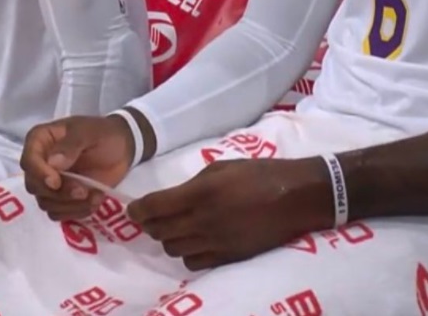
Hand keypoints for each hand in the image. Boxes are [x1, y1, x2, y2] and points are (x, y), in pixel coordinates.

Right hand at [21, 115, 133, 220]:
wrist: (122, 148)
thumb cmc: (103, 134)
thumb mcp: (89, 132)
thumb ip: (71, 145)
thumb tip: (53, 163)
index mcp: (41, 140)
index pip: (29, 160)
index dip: (39, 174)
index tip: (56, 182)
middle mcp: (40, 163)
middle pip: (34, 186)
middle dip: (59, 193)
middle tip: (83, 190)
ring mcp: (49, 184)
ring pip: (46, 203)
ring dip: (70, 204)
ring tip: (94, 196)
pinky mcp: (61, 199)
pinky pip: (58, 214)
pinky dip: (76, 212)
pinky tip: (94, 201)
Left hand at [128, 157, 331, 270]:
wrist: (294, 198)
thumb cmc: (260, 174)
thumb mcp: (224, 166)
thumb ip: (195, 183)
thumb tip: (173, 198)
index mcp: (201, 193)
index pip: (156, 207)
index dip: (138, 210)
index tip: (132, 209)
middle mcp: (203, 221)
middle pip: (160, 231)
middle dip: (150, 224)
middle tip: (149, 216)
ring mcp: (215, 243)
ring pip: (174, 248)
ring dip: (168, 238)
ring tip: (174, 226)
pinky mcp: (227, 258)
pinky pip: (193, 261)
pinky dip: (187, 251)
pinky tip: (193, 240)